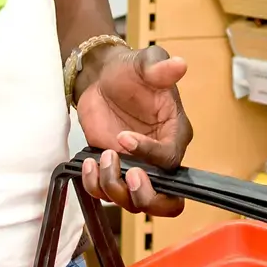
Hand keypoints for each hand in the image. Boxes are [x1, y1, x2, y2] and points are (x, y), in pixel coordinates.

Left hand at [76, 44, 190, 215]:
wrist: (103, 79)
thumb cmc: (130, 70)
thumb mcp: (145, 63)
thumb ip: (160, 68)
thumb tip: (180, 64)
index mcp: (175, 134)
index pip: (171, 159)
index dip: (150, 155)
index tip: (124, 138)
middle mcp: (160, 159)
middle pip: (167, 201)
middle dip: (146, 196)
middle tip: (127, 175)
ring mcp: (137, 168)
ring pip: (133, 202)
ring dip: (113, 187)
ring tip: (99, 158)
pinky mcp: (114, 172)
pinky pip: (106, 194)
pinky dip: (94, 186)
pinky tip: (87, 163)